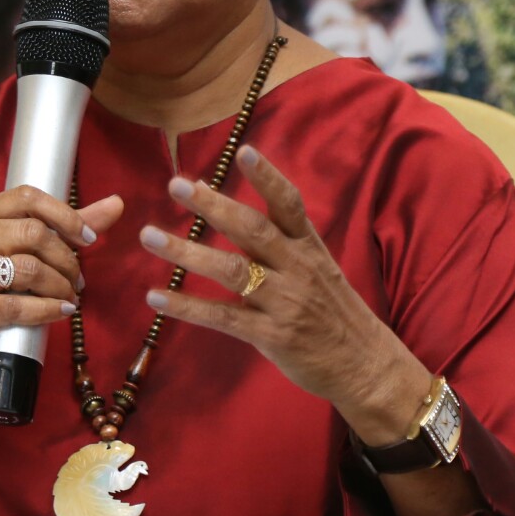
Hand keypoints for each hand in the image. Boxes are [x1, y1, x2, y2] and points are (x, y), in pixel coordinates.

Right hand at [0, 187, 123, 380]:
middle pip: (32, 233)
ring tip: (70, 298)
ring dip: (60, 286)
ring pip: (27, 268)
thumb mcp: (22, 252)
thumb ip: (66, 227)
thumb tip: (116, 203)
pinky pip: (15, 305)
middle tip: (78, 280)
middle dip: (66, 259)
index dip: (65, 216)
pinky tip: (62, 311)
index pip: (27, 198)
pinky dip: (47, 309)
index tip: (87, 239)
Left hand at [140, 144, 429, 445]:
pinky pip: (222, 317)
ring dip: (186, 252)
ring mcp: (284, 302)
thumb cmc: (331, 308)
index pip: (289, 204)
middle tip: (177, 185)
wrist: (364, 364)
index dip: (267, 177)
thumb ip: (273, 235)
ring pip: (230, 271)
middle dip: (213, 206)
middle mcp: (297, 267)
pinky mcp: (271, 335)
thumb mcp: (313, 265)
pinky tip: (156, 297)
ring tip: (149, 236)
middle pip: (252, 230)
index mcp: (308, 246)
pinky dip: (187, 307)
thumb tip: (219, 195)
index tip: (244, 151)